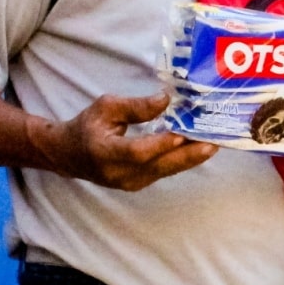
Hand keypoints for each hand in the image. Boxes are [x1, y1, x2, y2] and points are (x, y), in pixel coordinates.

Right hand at [39, 92, 216, 190]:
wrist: (70, 155)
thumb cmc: (87, 126)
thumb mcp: (105, 108)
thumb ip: (135, 106)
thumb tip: (165, 100)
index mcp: (104, 153)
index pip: (137, 152)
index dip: (160, 145)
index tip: (181, 134)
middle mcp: (118, 173)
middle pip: (158, 166)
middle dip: (188, 155)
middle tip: (212, 143)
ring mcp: (130, 183)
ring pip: (165, 171)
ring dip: (190, 159)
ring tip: (213, 145)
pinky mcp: (139, 184)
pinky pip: (164, 172)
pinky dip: (182, 161)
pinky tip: (199, 150)